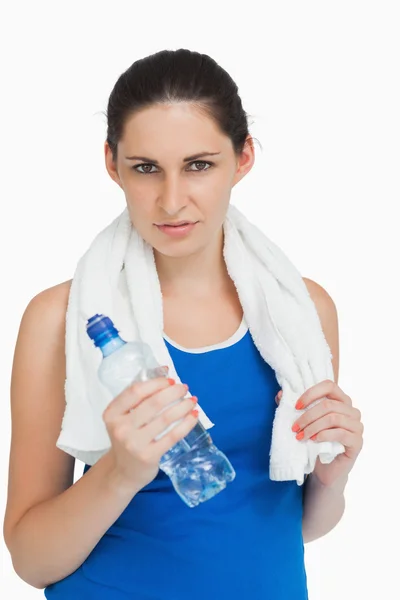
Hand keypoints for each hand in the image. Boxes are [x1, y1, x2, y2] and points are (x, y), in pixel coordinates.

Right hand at [103, 376, 198, 491]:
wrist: (123, 472)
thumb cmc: (128, 437)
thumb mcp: (125, 417)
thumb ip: (140, 396)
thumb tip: (166, 371)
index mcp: (112, 413)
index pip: (136, 391)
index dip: (156, 383)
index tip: (170, 380)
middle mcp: (120, 428)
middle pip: (153, 403)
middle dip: (173, 392)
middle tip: (184, 388)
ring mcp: (134, 443)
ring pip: (165, 418)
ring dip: (183, 406)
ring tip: (192, 400)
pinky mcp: (148, 456)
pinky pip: (172, 435)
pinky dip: (186, 423)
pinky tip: (193, 416)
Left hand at [275, 380, 363, 486]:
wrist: (324, 470)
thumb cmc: (315, 442)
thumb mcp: (304, 422)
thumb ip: (294, 407)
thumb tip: (280, 394)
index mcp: (341, 400)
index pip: (329, 386)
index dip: (311, 393)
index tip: (296, 406)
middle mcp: (352, 411)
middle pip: (329, 404)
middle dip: (308, 416)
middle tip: (294, 427)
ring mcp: (357, 426)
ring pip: (333, 418)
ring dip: (313, 426)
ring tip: (300, 436)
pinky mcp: (357, 442)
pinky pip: (340, 433)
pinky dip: (323, 435)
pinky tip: (313, 440)